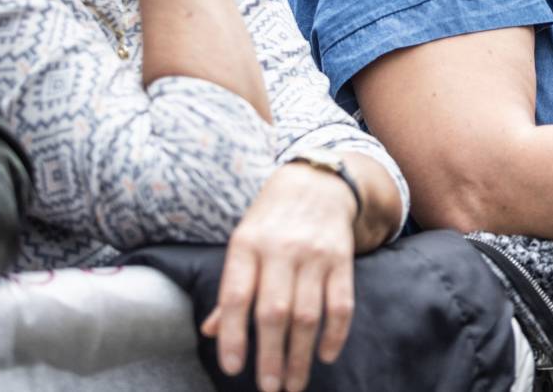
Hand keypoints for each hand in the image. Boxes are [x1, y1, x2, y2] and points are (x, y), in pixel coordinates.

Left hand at [200, 164, 358, 391]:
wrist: (318, 182)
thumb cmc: (271, 219)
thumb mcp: (242, 242)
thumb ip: (231, 286)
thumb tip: (209, 330)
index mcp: (247, 245)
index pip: (236, 297)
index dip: (232, 335)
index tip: (233, 369)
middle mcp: (281, 249)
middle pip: (274, 312)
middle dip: (271, 357)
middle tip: (270, 388)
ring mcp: (315, 254)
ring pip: (307, 314)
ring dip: (300, 355)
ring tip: (294, 384)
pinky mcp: (342, 259)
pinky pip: (341, 303)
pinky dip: (335, 334)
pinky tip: (325, 355)